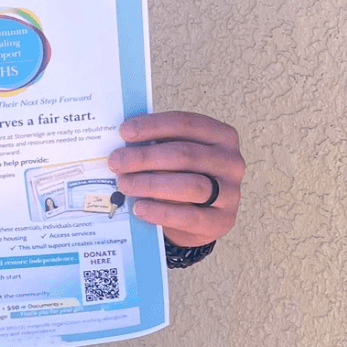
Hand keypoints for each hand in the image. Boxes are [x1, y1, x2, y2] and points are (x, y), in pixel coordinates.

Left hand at [107, 111, 243, 247]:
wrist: (199, 219)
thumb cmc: (182, 177)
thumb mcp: (173, 156)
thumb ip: (156, 145)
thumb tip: (122, 142)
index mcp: (221, 136)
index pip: (186, 124)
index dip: (153, 126)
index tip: (124, 131)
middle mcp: (231, 162)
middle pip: (185, 154)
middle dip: (145, 157)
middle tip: (116, 161)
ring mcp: (231, 193)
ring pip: (190, 185)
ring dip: (151, 184)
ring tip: (124, 184)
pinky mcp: (222, 221)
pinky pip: (190, 216)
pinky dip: (161, 212)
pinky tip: (139, 208)